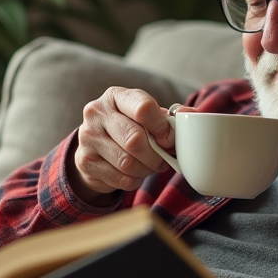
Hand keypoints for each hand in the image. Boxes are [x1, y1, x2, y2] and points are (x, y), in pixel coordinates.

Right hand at [69, 87, 189, 204]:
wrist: (94, 148)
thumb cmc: (128, 128)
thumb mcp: (146, 117)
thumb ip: (169, 117)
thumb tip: (192, 115)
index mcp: (116, 96)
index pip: (143, 108)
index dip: (162, 128)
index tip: (168, 140)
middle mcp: (97, 113)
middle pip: (135, 140)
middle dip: (155, 155)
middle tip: (162, 160)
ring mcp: (88, 137)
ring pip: (128, 163)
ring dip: (145, 170)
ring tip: (148, 166)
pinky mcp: (85, 162)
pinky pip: (120, 178)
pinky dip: (134, 181)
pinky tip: (134, 174)